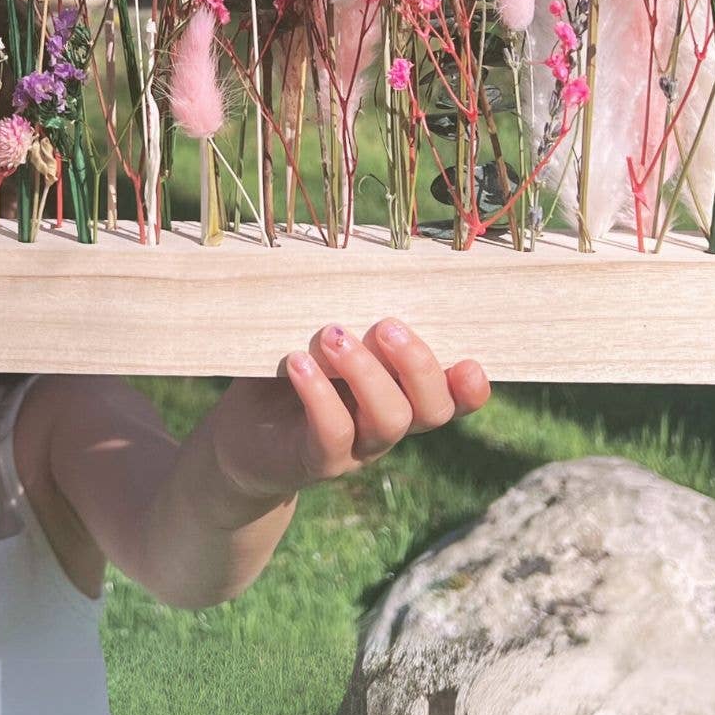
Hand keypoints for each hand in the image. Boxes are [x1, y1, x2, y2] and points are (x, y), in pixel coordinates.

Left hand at [207, 320, 488, 505]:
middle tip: (387, 327)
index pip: (452, 397)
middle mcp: (388, 422)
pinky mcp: (318, 459)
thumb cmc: (290, 370)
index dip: (470, 389)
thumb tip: (362, 254)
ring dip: (367, 374)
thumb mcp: (320, 338)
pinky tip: (298, 363)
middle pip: (432, 409)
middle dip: (418, 366)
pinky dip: (319, 395)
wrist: (244, 436)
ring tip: (333, 336)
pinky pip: (333, 433)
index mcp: (400, 391)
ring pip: (389, 421)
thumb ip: (347, 310)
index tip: (471, 363)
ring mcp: (357, 447)